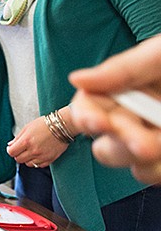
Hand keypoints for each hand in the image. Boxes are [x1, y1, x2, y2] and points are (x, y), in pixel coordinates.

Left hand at [6, 115, 68, 167]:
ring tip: (31, 151)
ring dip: (27, 159)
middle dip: (18, 154)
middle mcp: (33, 150)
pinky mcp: (50, 159)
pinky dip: (37, 161)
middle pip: (18, 159)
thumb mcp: (27, 127)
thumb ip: (17, 138)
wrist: (62, 126)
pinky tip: (39, 154)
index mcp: (26, 141)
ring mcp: (42, 156)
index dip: (11, 150)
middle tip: (22, 149)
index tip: (12, 148)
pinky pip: (39, 165)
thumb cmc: (44, 124)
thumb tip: (10, 145)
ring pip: (28, 164)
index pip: (12, 152)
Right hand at [69, 34, 160, 183]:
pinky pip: (148, 174)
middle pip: (103, 141)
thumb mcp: (158, 56)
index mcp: (128, 89)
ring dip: (140, 159)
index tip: (95, 121)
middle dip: (119, 143)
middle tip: (144, 142)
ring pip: (125, 162)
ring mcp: (152, 139)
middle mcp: (136, 116)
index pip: (90, 107)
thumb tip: (77, 79)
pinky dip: (156, 170)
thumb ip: (122, 68)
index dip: (87, 116)